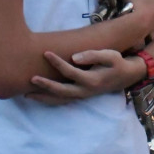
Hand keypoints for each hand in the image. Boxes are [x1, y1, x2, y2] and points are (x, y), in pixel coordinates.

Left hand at [26, 49, 142, 104]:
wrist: (127, 76)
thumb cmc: (117, 63)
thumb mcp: (110, 55)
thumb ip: (93, 55)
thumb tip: (74, 57)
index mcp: (91, 80)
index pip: (69, 72)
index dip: (57, 62)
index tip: (45, 52)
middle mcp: (84, 91)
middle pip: (60, 91)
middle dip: (45, 86)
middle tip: (30, 78)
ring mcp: (82, 95)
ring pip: (59, 100)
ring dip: (44, 98)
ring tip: (27, 95)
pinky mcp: (81, 96)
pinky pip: (62, 100)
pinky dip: (50, 100)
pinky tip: (39, 96)